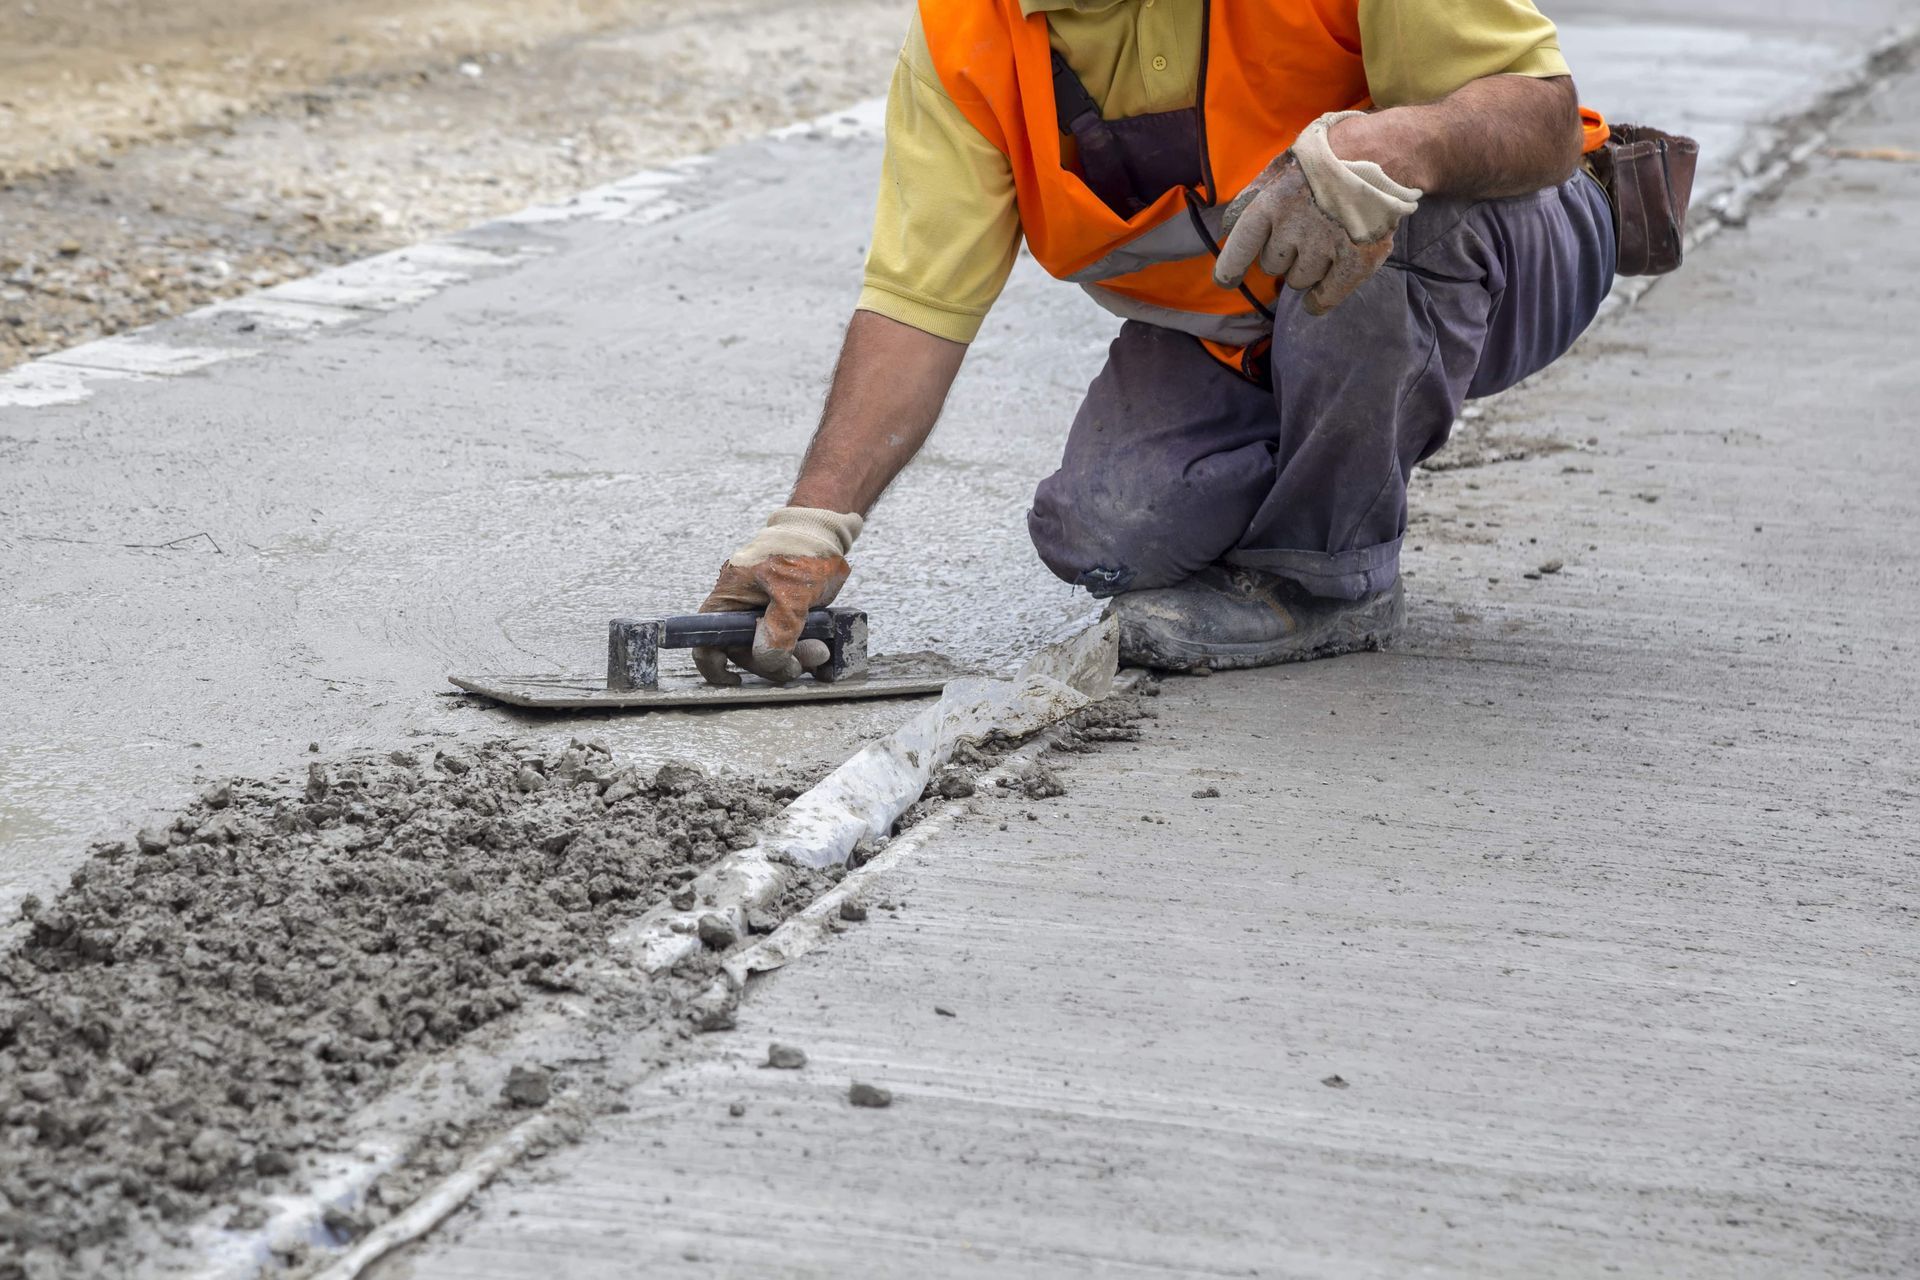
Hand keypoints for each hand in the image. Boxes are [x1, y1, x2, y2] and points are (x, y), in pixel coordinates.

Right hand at [693, 508, 860, 686]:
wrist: (826, 532)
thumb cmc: (802, 551)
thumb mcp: (793, 591)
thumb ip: (778, 629)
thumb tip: (767, 660)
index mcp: (729, 598)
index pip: (706, 640)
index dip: (714, 667)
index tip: (735, 682)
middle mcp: (741, 608)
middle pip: (744, 652)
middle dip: (773, 662)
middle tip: (802, 664)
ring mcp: (763, 612)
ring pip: (770, 650)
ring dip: (794, 657)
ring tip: (820, 651)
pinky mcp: (785, 615)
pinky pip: (788, 642)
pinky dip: (802, 650)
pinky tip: (821, 651)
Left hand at [1214, 112, 1420, 315]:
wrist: (1385, 151)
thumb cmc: (1329, 154)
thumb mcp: (1283, 164)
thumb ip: (1254, 194)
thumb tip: (1227, 226)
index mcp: (1272, 202)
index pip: (1241, 246)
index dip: (1229, 268)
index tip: (1226, 280)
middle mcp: (1294, 228)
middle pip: (1272, 265)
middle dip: (1283, 255)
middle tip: (1303, 234)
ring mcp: (1325, 246)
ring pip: (1298, 281)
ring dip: (1305, 271)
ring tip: (1323, 246)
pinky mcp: (1355, 259)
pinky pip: (1326, 296)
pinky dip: (1319, 300)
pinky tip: (1317, 299)